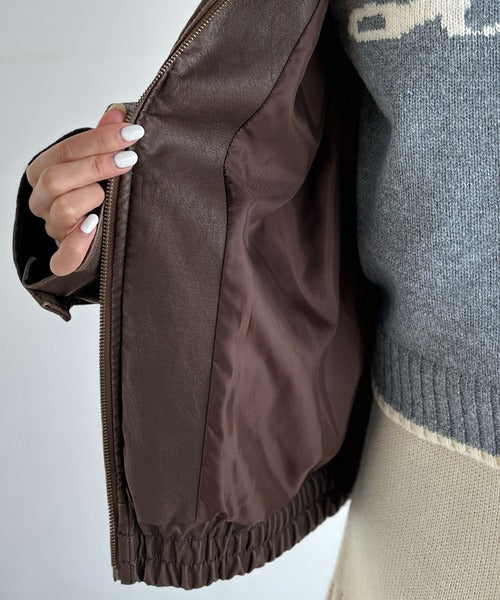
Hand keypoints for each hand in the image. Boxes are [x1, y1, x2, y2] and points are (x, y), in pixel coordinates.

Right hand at [25, 103, 144, 275]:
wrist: (94, 233)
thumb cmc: (92, 192)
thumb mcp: (95, 162)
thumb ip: (103, 139)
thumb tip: (119, 113)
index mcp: (44, 173)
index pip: (65, 151)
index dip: (99, 140)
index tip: (131, 133)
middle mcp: (42, 202)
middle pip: (57, 179)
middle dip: (96, 166)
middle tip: (129, 159)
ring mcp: (53, 230)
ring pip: (63, 211)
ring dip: (90, 199)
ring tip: (111, 196)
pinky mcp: (65, 258)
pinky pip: (64, 259)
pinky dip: (78, 245)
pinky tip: (94, 228)